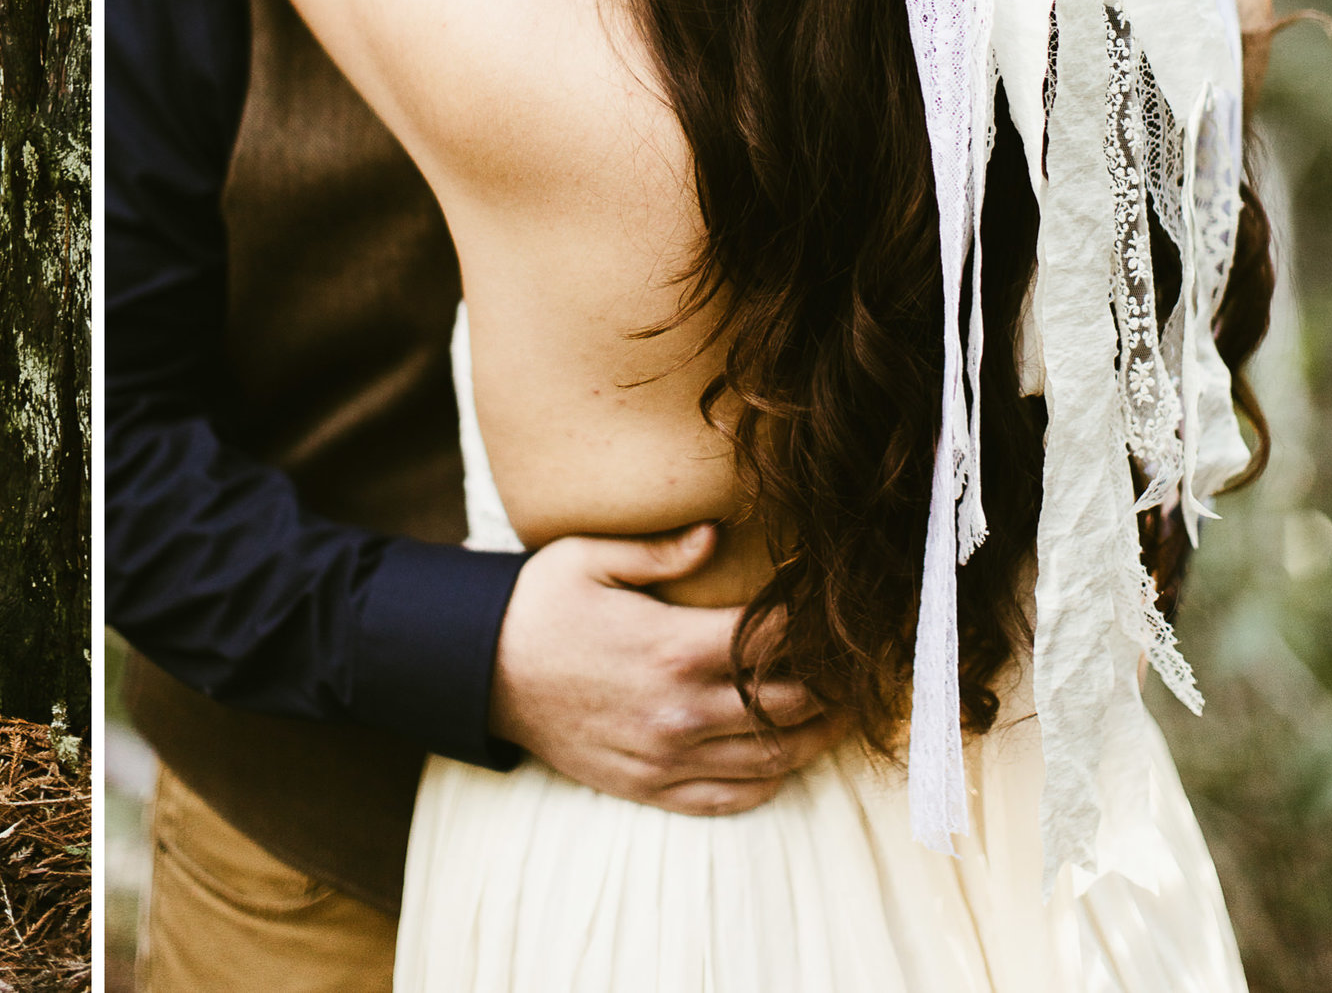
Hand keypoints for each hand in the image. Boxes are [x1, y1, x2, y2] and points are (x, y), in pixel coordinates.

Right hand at [488, 524, 839, 815]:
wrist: (477, 673)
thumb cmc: (536, 606)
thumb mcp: (589, 558)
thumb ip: (661, 551)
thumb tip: (718, 534)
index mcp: (673, 647)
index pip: (775, 641)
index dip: (814, 625)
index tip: (830, 610)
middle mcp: (681, 710)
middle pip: (793, 705)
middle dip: (834, 683)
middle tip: (854, 664)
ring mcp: (668, 756)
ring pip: (775, 758)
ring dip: (816, 735)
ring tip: (837, 709)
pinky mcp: (651, 788)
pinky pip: (734, 797)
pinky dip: (770, 779)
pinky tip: (782, 754)